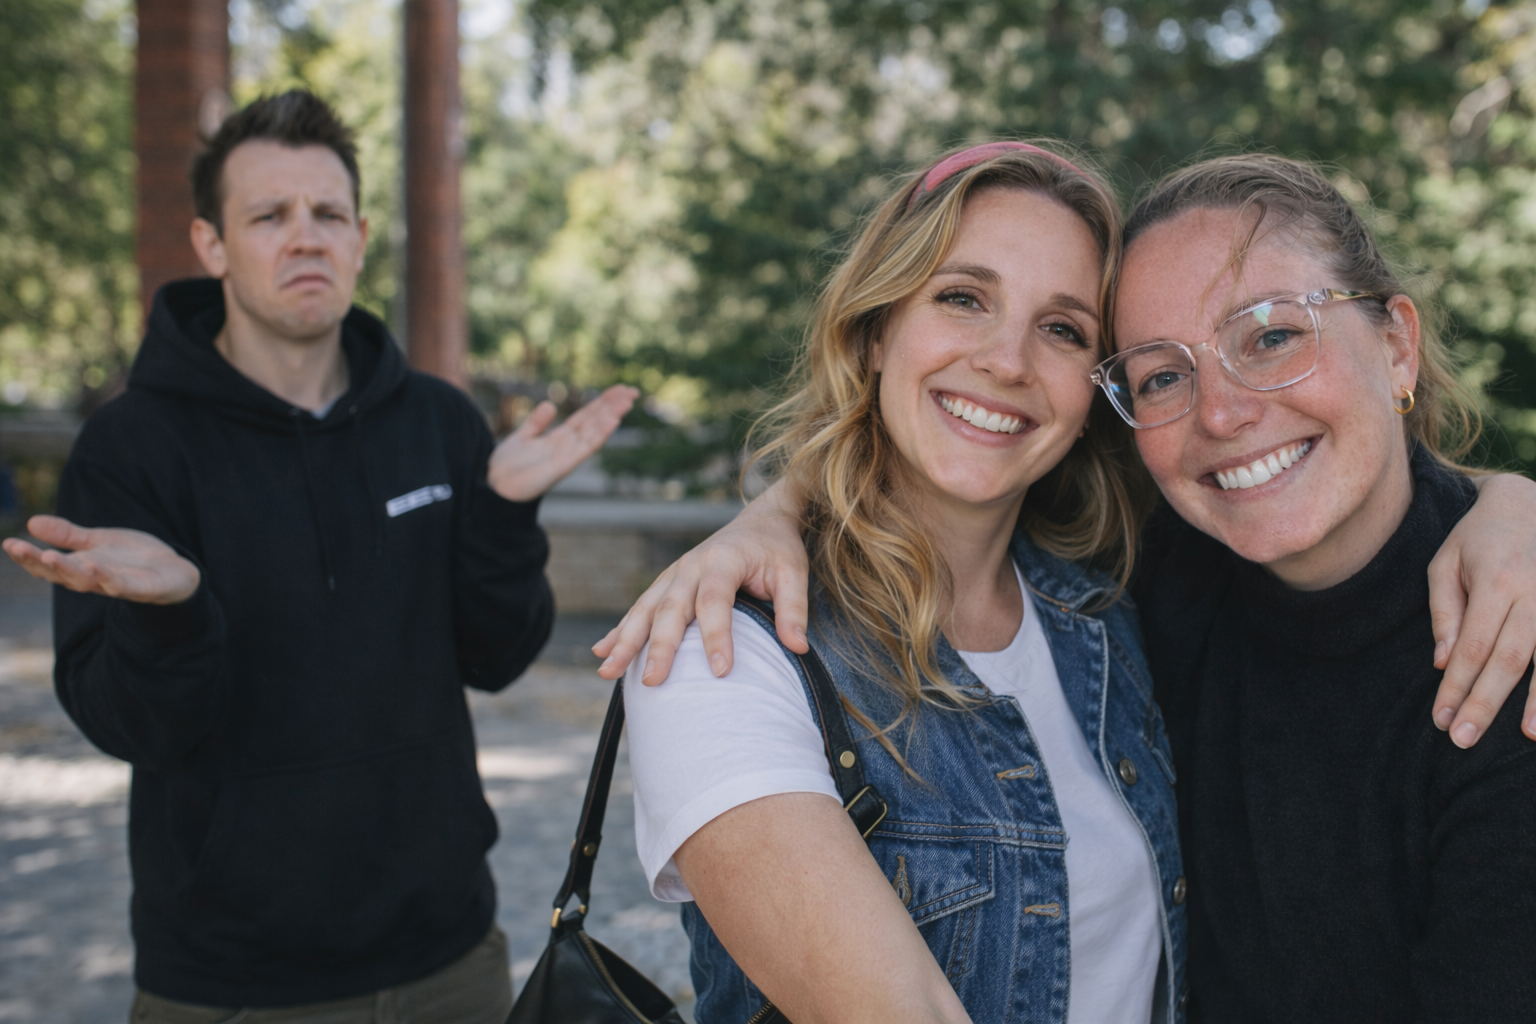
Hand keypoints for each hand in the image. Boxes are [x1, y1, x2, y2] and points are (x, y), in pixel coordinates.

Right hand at [2, 515, 200, 604]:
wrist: (174, 572)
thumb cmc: (132, 558)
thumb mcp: (98, 541)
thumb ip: (68, 536)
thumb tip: (31, 522)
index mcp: (81, 568)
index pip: (49, 566)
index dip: (28, 557)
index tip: (9, 543)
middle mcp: (94, 580)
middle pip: (62, 575)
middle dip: (40, 562)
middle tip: (20, 548)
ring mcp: (117, 586)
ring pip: (88, 582)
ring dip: (69, 570)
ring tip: (51, 556)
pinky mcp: (143, 589)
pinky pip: (122, 586)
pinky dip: (107, 577)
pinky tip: (94, 564)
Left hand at [486, 384, 638, 501]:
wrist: (494, 488)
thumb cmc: (507, 467)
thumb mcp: (522, 437)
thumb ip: (537, 422)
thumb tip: (551, 404)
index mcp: (559, 439)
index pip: (586, 417)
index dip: (601, 403)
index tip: (619, 389)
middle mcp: (567, 446)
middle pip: (594, 422)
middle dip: (612, 406)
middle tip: (632, 390)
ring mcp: (567, 456)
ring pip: (594, 432)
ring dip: (611, 416)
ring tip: (627, 401)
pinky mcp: (562, 466)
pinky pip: (585, 448)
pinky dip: (600, 434)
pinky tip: (613, 421)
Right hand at [593, 480, 811, 683]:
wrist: (760, 520)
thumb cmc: (777, 549)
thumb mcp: (794, 571)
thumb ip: (794, 608)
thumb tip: (797, 647)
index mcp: (723, 560)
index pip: (715, 600)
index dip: (716, 635)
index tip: (721, 670)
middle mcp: (691, 565)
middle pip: (671, 608)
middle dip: (659, 645)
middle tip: (652, 680)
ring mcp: (674, 574)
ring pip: (645, 609)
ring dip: (625, 641)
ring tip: (607, 671)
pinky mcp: (667, 583)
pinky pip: (639, 608)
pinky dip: (620, 630)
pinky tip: (602, 652)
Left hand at [1429, 472, 1535, 746]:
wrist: (1530, 501)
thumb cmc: (1480, 537)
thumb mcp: (1446, 563)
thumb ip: (1444, 611)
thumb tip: (1444, 663)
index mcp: (1496, 579)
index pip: (1472, 647)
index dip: (1457, 688)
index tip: (1442, 720)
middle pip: (1511, 659)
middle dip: (1487, 703)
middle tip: (1463, 739)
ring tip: (1528, 737)